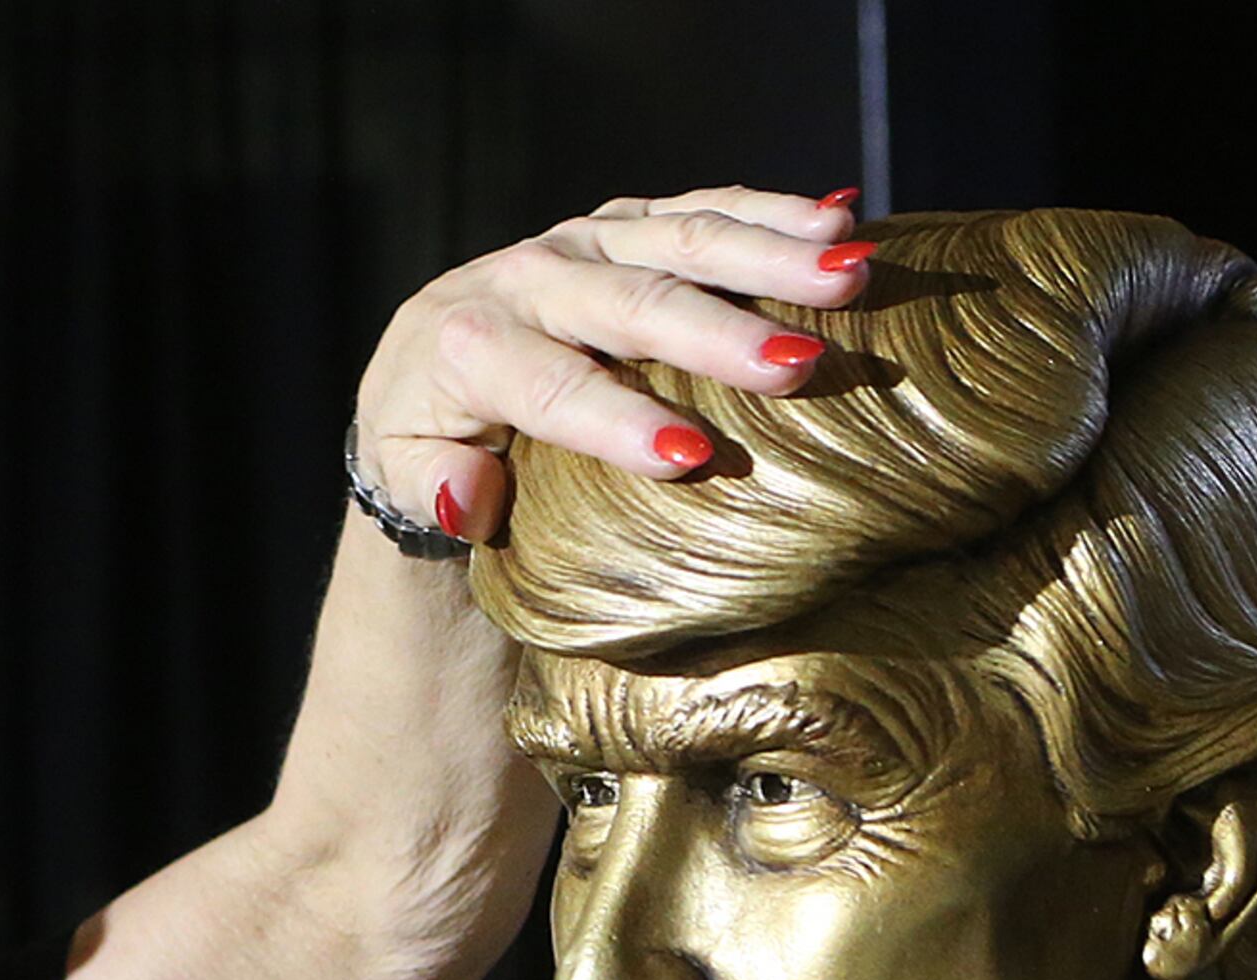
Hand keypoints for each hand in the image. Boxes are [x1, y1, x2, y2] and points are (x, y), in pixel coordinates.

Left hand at [352, 186, 868, 545]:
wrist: (429, 365)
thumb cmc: (430, 442)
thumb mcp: (406, 477)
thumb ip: (429, 488)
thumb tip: (470, 493)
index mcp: (470, 344)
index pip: (551, 384)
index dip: (618, 421)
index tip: (690, 459)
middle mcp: (529, 277)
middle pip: (633, 302)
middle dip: (719, 333)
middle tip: (802, 365)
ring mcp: (584, 243)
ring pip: (682, 238)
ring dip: (772, 253)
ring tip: (849, 272)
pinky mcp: (623, 226)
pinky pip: (702, 209)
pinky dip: (773, 211)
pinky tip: (844, 220)